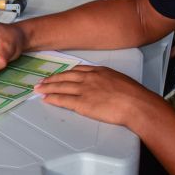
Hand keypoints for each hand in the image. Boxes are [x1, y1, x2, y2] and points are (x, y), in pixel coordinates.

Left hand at [34, 65, 158, 127]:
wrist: (136, 104)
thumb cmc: (133, 94)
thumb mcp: (120, 80)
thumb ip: (108, 80)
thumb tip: (105, 86)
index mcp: (98, 71)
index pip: (77, 70)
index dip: (65, 73)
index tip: (58, 75)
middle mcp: (88, 78)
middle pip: (65, 77)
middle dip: (52, 79)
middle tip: (42, 81)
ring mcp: (84, 90)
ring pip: (60, 87)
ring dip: (47, 88)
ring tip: (38, 89)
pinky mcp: (82, 103)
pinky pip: (63, 100)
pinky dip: (53, 98)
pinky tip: (46, 99)